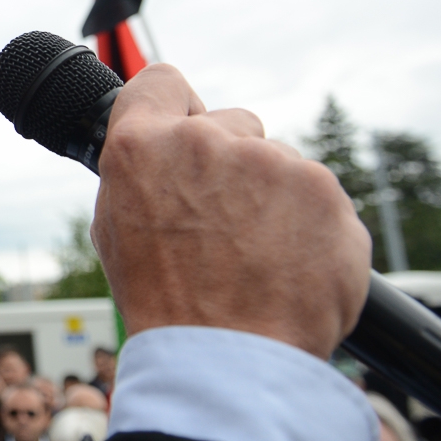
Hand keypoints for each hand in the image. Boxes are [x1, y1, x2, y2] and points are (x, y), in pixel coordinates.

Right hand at [92, 64, 370, 358]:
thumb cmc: (166, 303)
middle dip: (232, 161)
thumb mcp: (116, 229)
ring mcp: (271, 161)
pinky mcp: (324, 191)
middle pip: (231, 123)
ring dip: (274, 197)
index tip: (188, 129)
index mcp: (142, 146)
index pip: (160, 81)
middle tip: (226, 221)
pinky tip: (289, 266)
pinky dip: (311, 226)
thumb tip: (164, 149)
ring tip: (259, 257)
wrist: (228, 358)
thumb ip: (142, 173)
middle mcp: (206, 140)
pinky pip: (320, 198)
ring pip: (279, 164)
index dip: (176, 108)